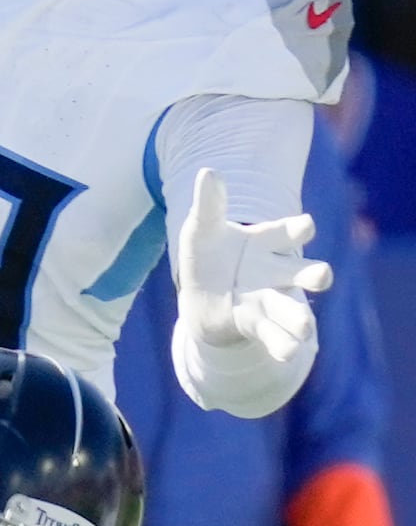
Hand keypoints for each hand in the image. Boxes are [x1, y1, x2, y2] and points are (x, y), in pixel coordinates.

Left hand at [176, 168, 329, 365]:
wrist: (202, 297)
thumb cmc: (207, 256)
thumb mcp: (202, 227)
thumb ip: (210, 204)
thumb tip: (208, 173)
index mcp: (265, 241)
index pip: (290, 231)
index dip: (299, 228)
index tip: (305, 226)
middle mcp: (275, 271)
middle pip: (301, 272)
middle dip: (314, 274)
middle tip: (323, 277)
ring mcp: (268, 299)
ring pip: (290, 308)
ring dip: (299, 318)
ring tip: (306, 329)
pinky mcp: (255, 324)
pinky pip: (272, 335)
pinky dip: (281, 344)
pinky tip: (290, 352)